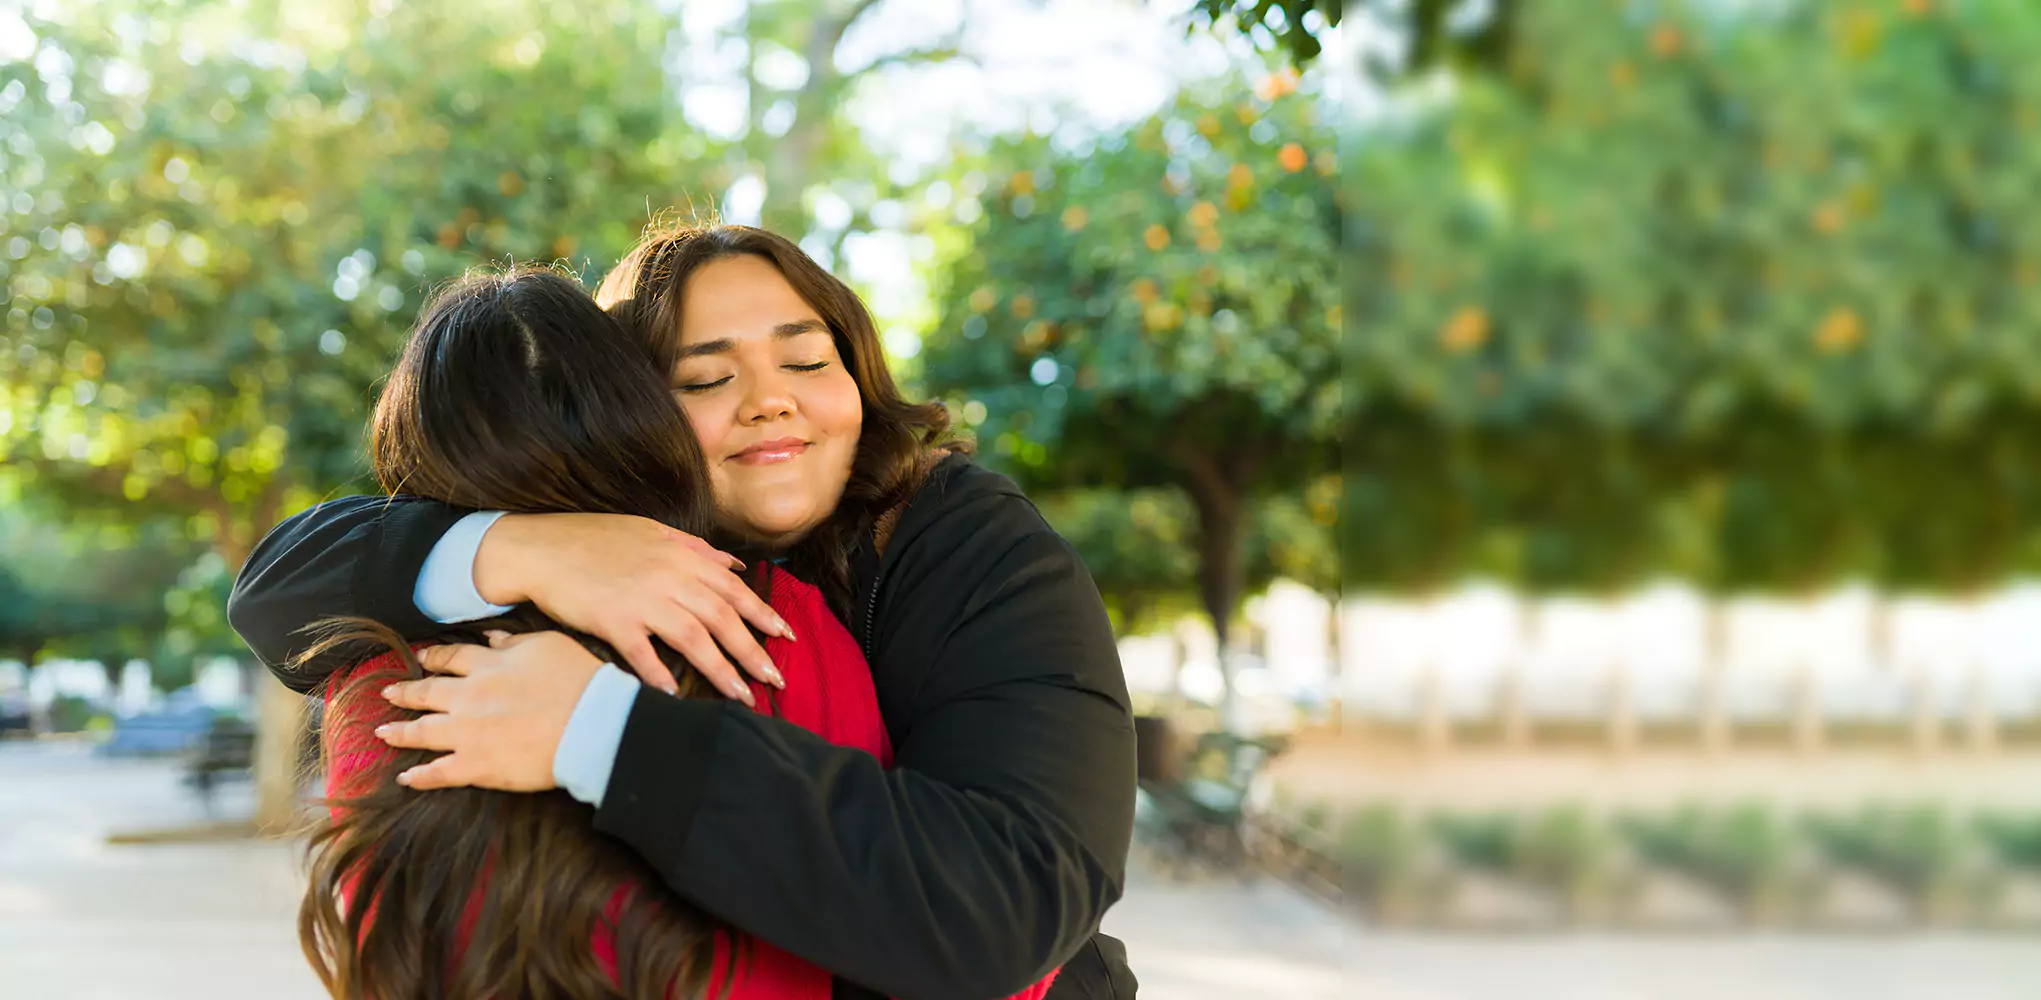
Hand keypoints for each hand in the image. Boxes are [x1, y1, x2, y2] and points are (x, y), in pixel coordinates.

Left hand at [377, 631, 600, 790]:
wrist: (591, 724)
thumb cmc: (578, 681)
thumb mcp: (548, 645)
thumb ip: (514, 642)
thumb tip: (493, 639)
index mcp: (488, 666)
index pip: (450, 658)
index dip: (433, 658)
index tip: (420, 659)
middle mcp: (470, 697)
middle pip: (427, 693)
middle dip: (404, 693)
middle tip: (388, 693)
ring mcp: (469, 733)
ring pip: (422, 732)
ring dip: (400, 733)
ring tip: (383, 733)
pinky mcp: (477, 766)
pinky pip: (439, 773)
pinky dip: (419, 777)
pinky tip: (405, 779)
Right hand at [473, 512, 790, 700]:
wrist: (539, 547)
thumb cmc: (594, 539)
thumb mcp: (651, 531)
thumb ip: (696, 549)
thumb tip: (735, 564)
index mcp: (681, 556)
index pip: (734, 588)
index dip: (763, 614)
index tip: (787, 637)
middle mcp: (668, 576)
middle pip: (723, 617)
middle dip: (753, 651)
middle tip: (776, 680)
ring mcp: (641, 598)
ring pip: (694, 638)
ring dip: (722, 670)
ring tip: (742, 697)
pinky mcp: (612, 620)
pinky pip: (644, 654)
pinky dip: (662, 676)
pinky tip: (677, 697)